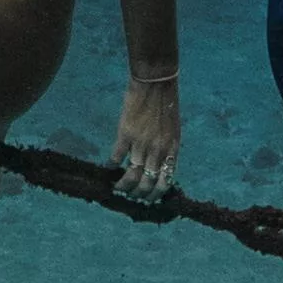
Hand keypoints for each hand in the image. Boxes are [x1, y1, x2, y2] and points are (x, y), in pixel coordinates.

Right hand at [111, 70, 182, 200]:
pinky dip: (112, 165)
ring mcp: (141, 143)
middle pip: (147, 183)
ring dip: (124, 186)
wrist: (155, 83)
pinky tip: (109, 167)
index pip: (166, 181)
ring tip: (118, 187)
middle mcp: (157, 150)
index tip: (148, 198)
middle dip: (139, 195)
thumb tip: (159, 165)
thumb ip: (166, 149)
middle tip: (131, 195)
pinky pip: (116, 157)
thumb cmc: (166, 104)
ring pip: (131, 175)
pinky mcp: (125, 134)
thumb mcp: (174, 130)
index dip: (156, 194)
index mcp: (171, 150)